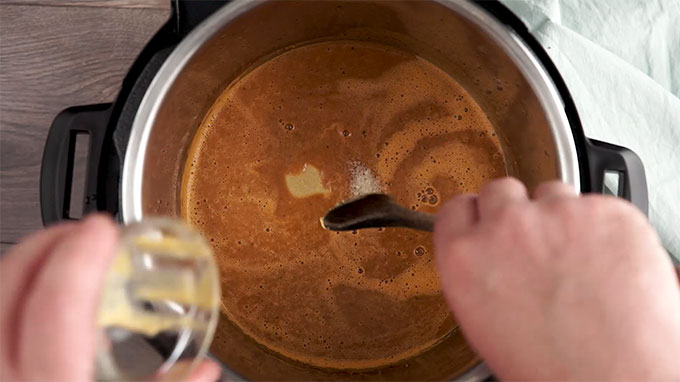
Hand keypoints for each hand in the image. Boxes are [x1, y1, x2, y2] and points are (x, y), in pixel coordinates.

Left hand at [0, 215, 220, 381]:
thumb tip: (205, 372)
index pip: (56, 311)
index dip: (78, 259)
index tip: (102, 229)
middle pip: (7, 291)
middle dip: (45, 244)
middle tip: (83, 234)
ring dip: (21, 265)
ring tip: (58, 259)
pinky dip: (9, 298)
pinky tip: (28, 302)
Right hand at [434, 178, 679, 379]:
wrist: (617, 379)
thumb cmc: (554, 369)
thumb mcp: (485, 324)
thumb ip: (480, 275)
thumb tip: (491, 259)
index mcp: (465, 258)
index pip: (457, 209)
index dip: (475, 215)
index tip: (486, 220)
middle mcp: (505, 227)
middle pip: (501, 190)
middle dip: (517, 211)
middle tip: (538, 242)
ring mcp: (557, 215)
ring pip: (553, 193)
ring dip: (562, 217)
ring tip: (580, 259)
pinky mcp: (606, 211)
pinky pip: (599, 205)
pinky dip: (605, 227)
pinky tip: (609, 262)